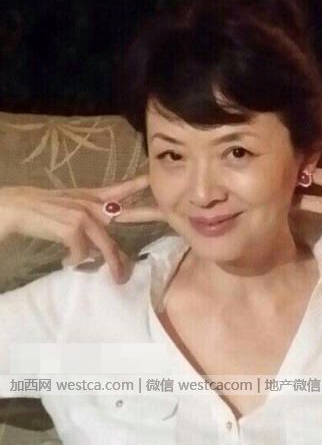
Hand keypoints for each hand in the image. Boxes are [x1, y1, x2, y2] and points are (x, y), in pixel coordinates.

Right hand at [0, 175, 165, 282]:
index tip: (154, 179)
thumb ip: (90, 223)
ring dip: (113, 265)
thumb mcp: (70, 210)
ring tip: (118, 278)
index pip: (120, 189)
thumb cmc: (43, 211)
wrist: (17, 207)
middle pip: (128, 213)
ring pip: (107, 246)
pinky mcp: (74, 228)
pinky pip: (83, 254)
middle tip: (168, 216)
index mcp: (92, 198)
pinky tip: (66, 262)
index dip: (138, 184)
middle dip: (149, 214)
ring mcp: (85, 215)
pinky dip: (75, 261)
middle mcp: (93, 205)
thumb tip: (100, 249)